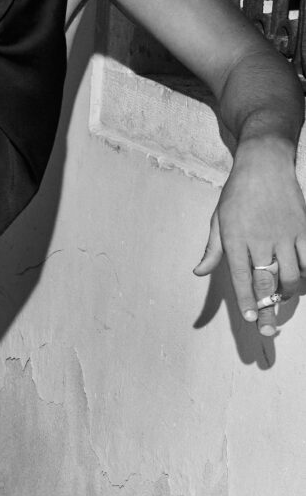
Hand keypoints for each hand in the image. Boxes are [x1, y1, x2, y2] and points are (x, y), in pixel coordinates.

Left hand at [195, 134, 305, 341]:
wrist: (264, 164)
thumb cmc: (237, 194)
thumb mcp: (218, 219)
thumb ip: (212, 249)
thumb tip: (199, 272)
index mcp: (236, 238)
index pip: (242, 277)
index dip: (247, 301)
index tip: (249, 319)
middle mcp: (261, 239)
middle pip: (267, 283)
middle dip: (267, 311)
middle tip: (267, 331)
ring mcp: (285, 234)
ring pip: (292, 275)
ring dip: (288, 293)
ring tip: (281, 299)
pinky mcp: (303, 228)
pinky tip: (300, 277)